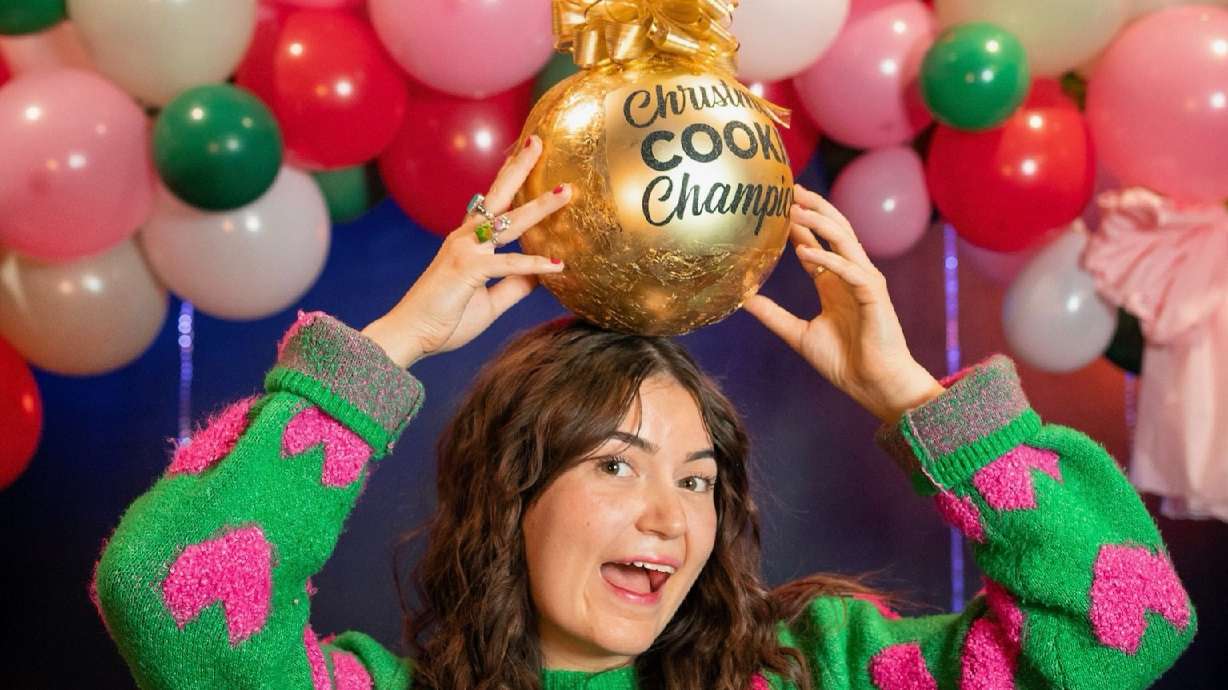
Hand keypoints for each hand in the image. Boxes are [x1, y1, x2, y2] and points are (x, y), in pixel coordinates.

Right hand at [361, 136, 571, 368]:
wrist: (409, 334)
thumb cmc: (444, 319)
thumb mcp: (489, 301)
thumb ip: (515, 285)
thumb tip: (542, 274)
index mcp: (467, 242)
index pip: (492, 204)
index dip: (509, 179)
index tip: (525, 154)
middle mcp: (465, 238)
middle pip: (498, 195)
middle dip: (520, 168)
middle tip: (539, 141)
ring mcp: (465, 250)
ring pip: (509, 222)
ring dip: (540, 207)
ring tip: (566, 193)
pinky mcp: (468, 270)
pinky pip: (508, 264)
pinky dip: (534, 264)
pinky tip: (558, 264)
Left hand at [742, 184, 944, 422]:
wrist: (873, 385)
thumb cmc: (844, 362)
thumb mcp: (797, 334)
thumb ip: (772, 314)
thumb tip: (743, 298)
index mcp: (834, 282)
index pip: (815, 243)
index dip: (797, 224)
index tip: (775, 205)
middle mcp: (851, 275)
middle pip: (834, 229)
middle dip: (813, 208)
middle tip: (788, 189)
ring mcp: (865, 283)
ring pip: (844, 241)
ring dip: (820, 223)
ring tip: (794, 211)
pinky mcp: (874, 297)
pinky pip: (851, 271)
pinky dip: (829, 260)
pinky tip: (805, 253)